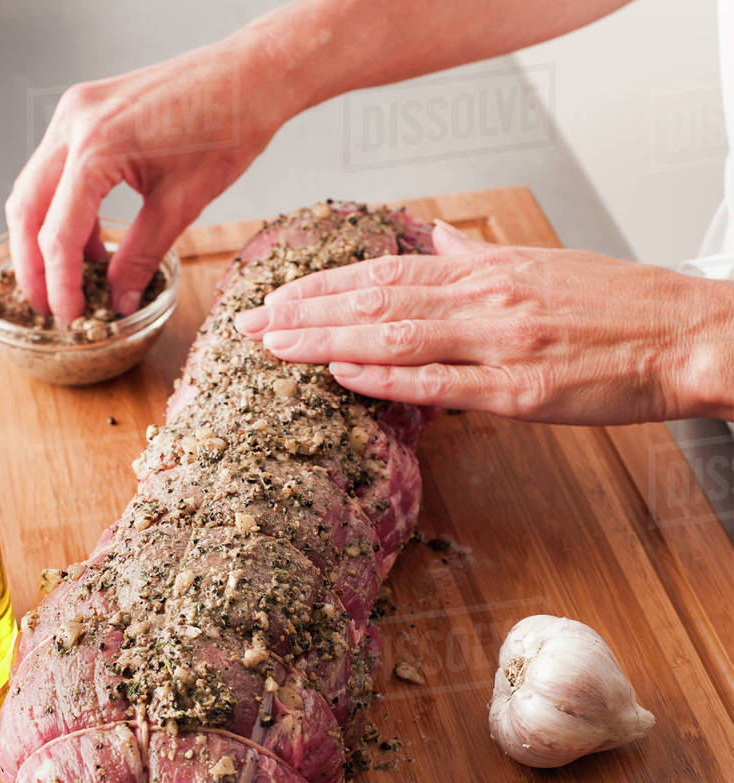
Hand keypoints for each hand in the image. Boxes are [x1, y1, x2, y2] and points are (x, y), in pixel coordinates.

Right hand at [5, 40, 280, 325]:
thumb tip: (118, 302)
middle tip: (48, 307)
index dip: (60, 285)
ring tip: (73, 282)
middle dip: (33, 266)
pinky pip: (56, 170)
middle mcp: (72, 123)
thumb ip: (141, 258)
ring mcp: (73, 113)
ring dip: (45, 238)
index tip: (68, 319)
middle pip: (26, 209)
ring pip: (33, 189)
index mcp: (95, 147)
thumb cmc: (226, 129)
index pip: (57, 233)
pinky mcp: (84, 112)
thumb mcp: (181, 205)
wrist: (247, 76)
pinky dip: (63, 210)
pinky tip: (91, 244)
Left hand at [234, 221, 733, 423]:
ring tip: (274, 347)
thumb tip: (431, 237)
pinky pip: (443, 382)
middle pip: (376, 299)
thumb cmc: (620, 307)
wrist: (688, 336)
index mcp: (489, 270)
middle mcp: (487, 298)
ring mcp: (502, 342)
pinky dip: (387, 377)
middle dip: (305, 312)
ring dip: (327, 340)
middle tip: (248, 326)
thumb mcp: (543, 264)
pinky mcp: (523, 391)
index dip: (325, 285)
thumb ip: (478, 257)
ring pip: (397, 334)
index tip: (277, 298)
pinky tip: (342, 375)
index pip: (387, 271)